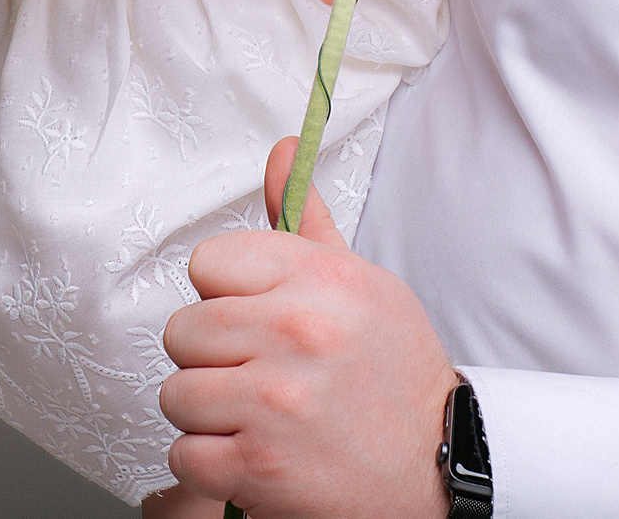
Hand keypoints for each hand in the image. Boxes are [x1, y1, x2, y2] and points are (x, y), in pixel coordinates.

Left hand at [160, 137, 459, 518]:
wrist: (442, 465)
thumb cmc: (392, 371)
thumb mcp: (360, 283)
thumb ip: (305, 221)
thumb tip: (281, 151)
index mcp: (320, 278)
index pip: (207, 264)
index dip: (224, 295)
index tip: (256, 319)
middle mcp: (297, 332)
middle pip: (182, 330)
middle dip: (210, 356)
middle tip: (256, 372)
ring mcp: (276, 403)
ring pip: (177, 394)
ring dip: (207, 413)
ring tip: (256, 416)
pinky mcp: (261, 467)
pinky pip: (186, 454)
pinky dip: (211, 462)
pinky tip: (254, 454)